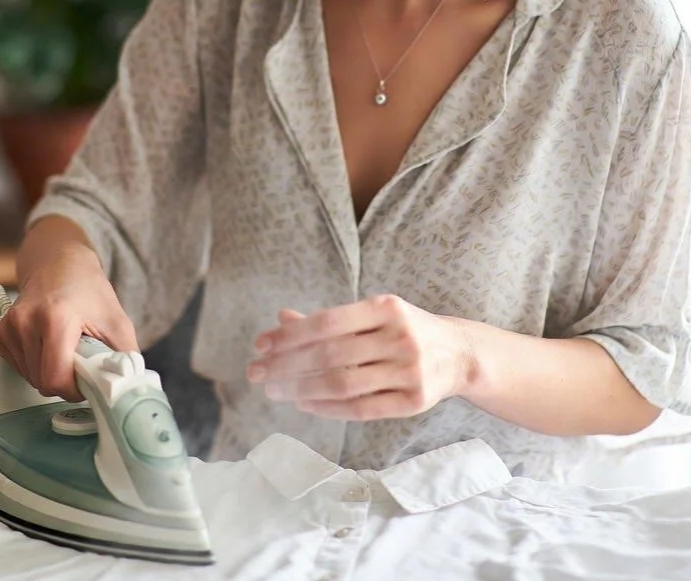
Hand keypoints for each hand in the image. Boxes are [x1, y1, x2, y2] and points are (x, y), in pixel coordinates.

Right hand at [0, 239, 137, 401]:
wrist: (59, 264)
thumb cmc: (87, 290)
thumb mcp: (117, 321)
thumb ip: (125, 357)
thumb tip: (126, 386)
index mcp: (57, 317)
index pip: (55, 379)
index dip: (73, 390)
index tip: (85, 382)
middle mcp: (28, 320)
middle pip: (42, 381)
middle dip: (64, 379)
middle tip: (78, 359)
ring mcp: (10, 326)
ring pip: (30, 377)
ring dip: (49, 372)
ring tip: (63, 347)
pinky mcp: (0, 332)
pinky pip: (18, 367)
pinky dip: (34, 364)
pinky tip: (45, 344)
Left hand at [246, 295, 469, 420]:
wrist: (459, 353)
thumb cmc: (404, 329)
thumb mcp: (372, 314)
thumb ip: (328, 319)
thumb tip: (280, 319)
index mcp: (387, 307)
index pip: (328, 322)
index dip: (291, 335)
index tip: (260, 345)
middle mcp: (400, 337)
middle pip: (331, 355)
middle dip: (287, 365)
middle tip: (256, 373)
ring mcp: (409, 371)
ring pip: (343, 384)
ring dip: (301, 389)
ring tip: (275, 390)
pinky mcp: (414, 402)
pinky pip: (361, 409)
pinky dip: (328, 408)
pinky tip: (304, 405)